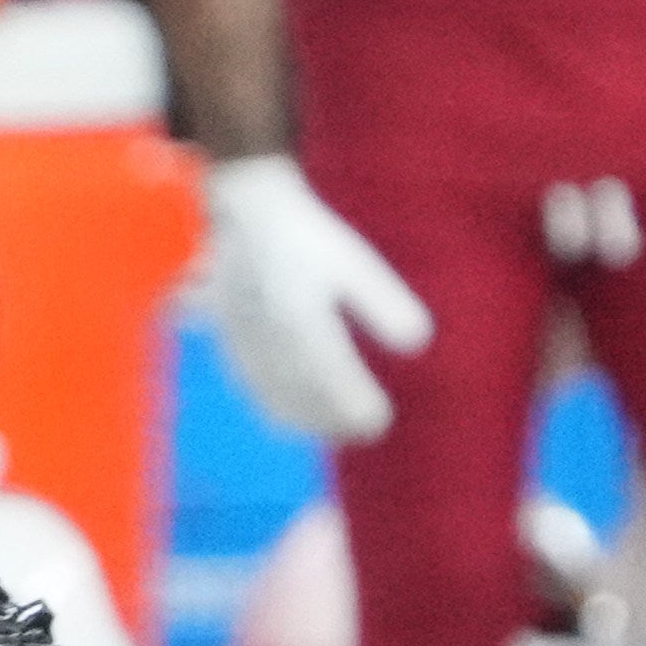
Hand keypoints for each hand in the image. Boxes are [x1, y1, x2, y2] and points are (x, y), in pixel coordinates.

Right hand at [197, 153, 430, 449]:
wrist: (244, 213)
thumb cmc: (307, 237)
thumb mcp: (355, 262)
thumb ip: (383, 303)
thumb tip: (418, 343)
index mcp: (299, 312)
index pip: (330, 371)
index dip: (353, 401)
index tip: (380, 420)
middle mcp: (266, 332)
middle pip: (300, 392)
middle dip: (332, 418)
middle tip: (368, 431)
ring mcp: (241, 339)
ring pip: (272, 394)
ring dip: (304, 419)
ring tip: (336, 430)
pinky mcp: (227, 341)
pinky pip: (250, 385)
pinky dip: (275, 407)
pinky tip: (295, 417)